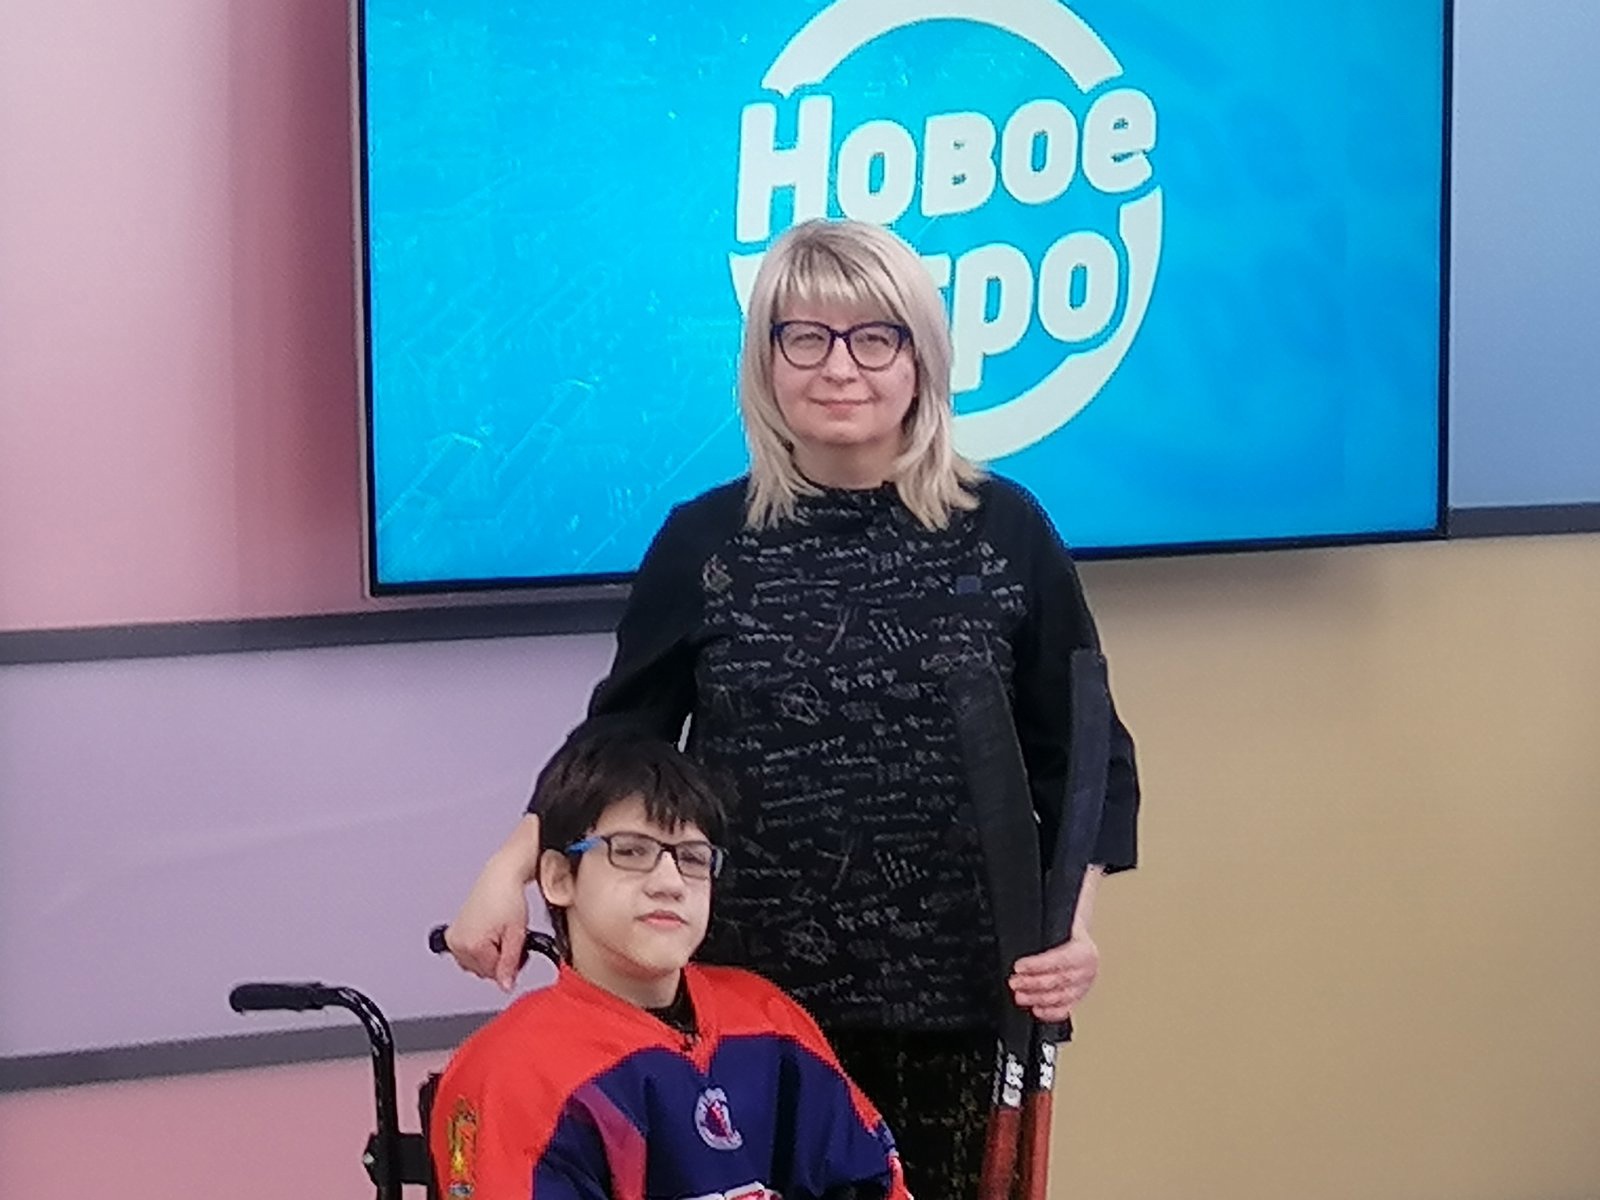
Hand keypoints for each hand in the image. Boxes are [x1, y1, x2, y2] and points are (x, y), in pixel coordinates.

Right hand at [445, 853, 534, 991]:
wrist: (500, 876)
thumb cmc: (508, 897)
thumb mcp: (517, 934)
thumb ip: (511, 963)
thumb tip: (506, 986)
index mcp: (472, 945)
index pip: (494, 974)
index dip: (511, 966)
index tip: (519, 955)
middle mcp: (458, 943)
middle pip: (483, 970)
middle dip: (500, 960)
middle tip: (510, 940)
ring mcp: (454, 938)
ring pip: (475, 964)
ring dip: (489, 955)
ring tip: (500, 933)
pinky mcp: (453, 933)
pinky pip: (467, 953)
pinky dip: (479, 949)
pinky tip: (489, 934)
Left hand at [1009, 929, 1098, 1023]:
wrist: (1078, 939)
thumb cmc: (1066, 932)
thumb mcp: (1059, 925)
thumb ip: (1043, 930)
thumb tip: (1022, 930)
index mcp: (1084, 950)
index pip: (1061, 959)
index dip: (1038, 965)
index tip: (1019, 967)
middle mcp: (1087, 970)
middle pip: (1059, 980)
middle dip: (1033, 983)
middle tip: (1014, 982)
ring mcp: (1083, 987)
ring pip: (1060, 997)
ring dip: (1037, 998)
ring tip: (1020, 996)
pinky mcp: (1077, 999)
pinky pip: (1065, 1010)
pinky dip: (1049, 1013)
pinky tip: (1036, 1009)